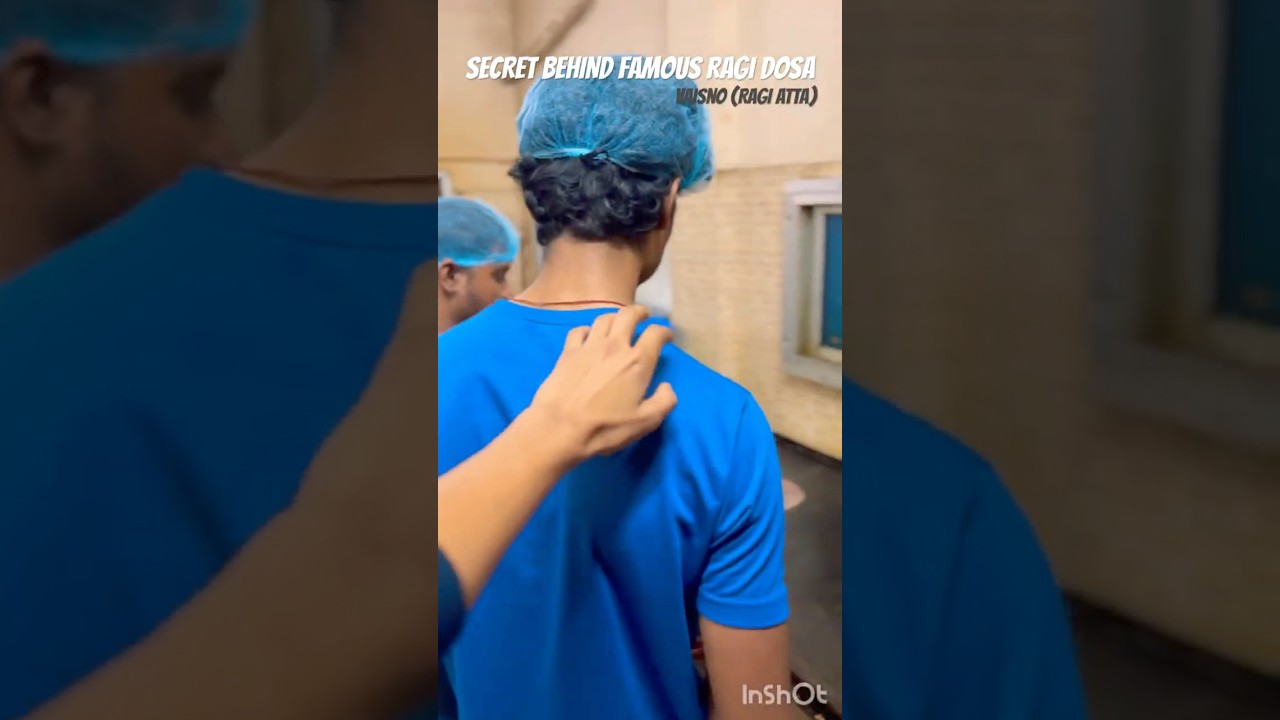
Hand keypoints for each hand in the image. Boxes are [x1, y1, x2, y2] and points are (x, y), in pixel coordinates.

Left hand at [527, 305, 677, 463]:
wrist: (559, 427)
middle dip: (639, 312)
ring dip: (615, 317)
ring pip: (605, 318)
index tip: (667, 336)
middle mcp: (615, 346)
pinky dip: (588, 330)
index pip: (655, 334)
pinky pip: (579, 330)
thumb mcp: (644, 422)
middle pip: (629, 315)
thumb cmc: (605, 427)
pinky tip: (589, 337)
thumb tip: (667, 387)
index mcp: (637, 362)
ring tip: (619, 323)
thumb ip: (664, 402)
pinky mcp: (568, 352)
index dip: (664, 332)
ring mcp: (589, 346)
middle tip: (644, 316)